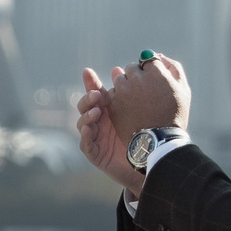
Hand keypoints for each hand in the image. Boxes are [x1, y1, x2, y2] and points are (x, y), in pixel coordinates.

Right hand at [75, 66, 144, 200]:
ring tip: (97, 111)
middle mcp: (99, 122)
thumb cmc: (144, 136)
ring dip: (87, 116)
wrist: (148, 162)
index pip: (96, 93)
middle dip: (88, 99)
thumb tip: (119, 69)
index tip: (87, 71)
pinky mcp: (95, 153)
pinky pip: (85, 144)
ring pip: (82, 123)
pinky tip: (88, 129)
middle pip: (85, 106)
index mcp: (108, 110)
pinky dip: (85, 136)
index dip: (90, 82)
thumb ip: (130, 93)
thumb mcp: (139, 112)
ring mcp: (95, 137)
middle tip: (97, 95)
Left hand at [108, 52, 191, 138]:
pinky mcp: (113, 103)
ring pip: (120, 78)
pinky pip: (113, 92)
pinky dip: (119, 97)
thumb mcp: (183, 89)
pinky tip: (129, 107)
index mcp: (155, 72)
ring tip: (136, 101)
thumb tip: (160, 57)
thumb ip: (173, 68)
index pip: (149, 60)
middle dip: (138, 76)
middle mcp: (137, 78)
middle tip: (145, 91)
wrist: (158, 140)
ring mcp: (123, 91)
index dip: (152, 70)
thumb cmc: (174, 114)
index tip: (155, 80)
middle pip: (132, 67)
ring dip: (126, 85)